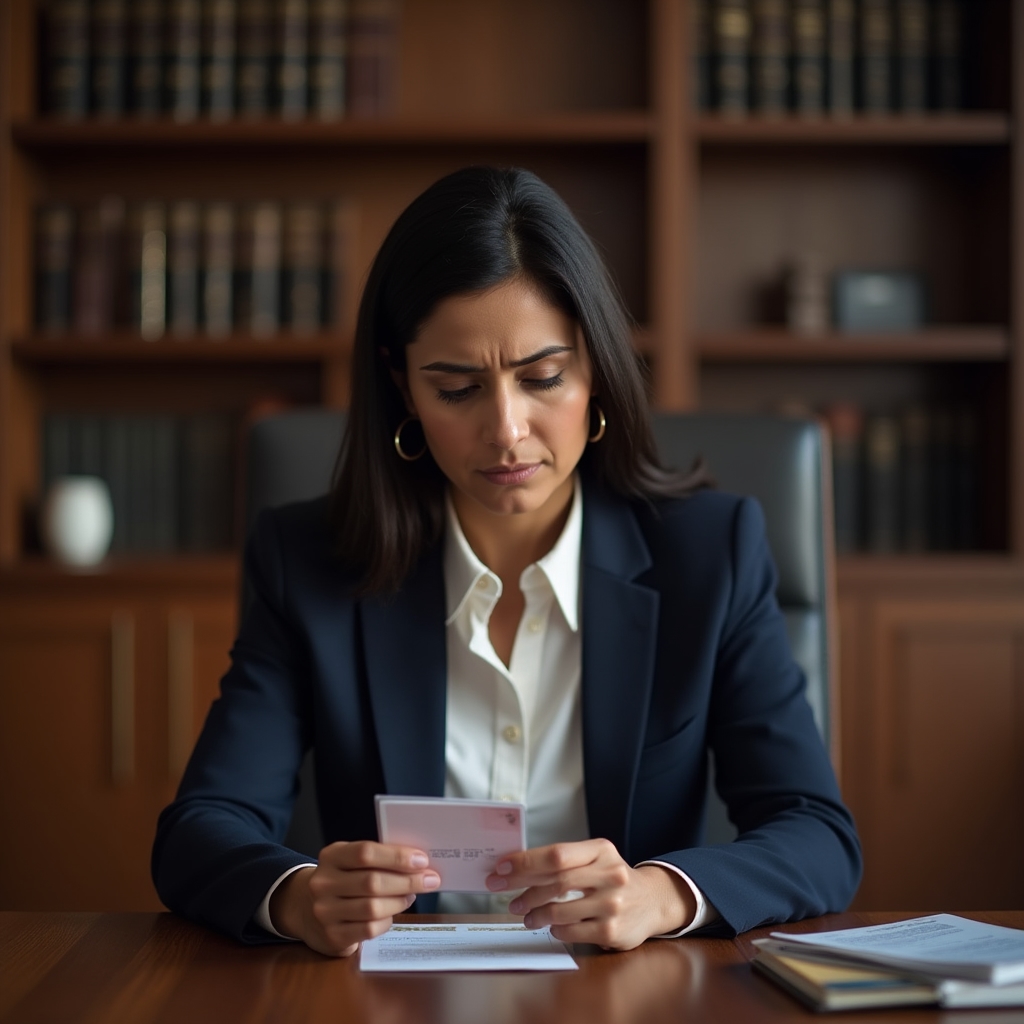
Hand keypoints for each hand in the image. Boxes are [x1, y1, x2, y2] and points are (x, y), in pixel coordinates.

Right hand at [269, 841, 440, 956]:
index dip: (396, 856)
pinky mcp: (332, 936)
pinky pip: (369, 929)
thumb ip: (378, 858)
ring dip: (400, 901)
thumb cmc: (342, 879)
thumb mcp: (350, 861)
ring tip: (410, 895)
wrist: (305, 908)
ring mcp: (325, 912)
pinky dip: (387, 920)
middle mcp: (323, 884)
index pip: (365, 853)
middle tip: (430, 880)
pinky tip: (391, 913)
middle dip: (408, 881)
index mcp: (331, 856)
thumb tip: (418, 863)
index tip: (422, 860)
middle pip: (372, 882)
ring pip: (373, 908)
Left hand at [485, 839, 696, 950]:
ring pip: (560, 910)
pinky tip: (550, 926)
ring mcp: (612, 904)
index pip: (557, 854)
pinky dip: (554, 929)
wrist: (652, 901)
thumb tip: (516, 867)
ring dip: (535, 914)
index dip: (525, 862)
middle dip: (524, 891)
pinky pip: (571, 932)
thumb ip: (564, 860)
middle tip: (507, 899)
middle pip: (557, 882)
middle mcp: (610, 874)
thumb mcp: (595, 858)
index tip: (501, 869)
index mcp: (601, 850)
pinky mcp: (612, 931)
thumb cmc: (612, 878)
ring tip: (526, 916)